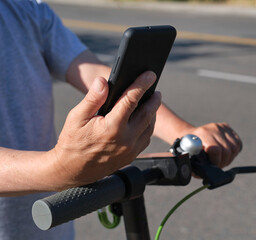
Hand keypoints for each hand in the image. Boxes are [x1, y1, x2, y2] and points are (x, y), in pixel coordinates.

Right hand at [50, 71, 160, 189]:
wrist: (72, 171)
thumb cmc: (72, 142)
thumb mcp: (77, 117)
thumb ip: (92, 98)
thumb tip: (103, 81)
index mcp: (112, 127)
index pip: (131, 100)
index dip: (142, 84)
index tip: (150, 75)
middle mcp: (125, 139)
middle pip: (147, 113)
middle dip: (153, 99)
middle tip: (156, 90)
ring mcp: (130, 150)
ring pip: (149, 127)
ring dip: (152, 113)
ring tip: (151, 103)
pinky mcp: (131, 157)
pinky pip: (146, 139)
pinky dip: (148, 127)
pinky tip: (144, 120)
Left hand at [181, 123, 241, 167]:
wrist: (191, 136)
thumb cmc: (190, 151)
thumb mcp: (190, 158)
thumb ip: (196, 168)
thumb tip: (204, 174)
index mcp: (201, 135)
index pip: (215, 150)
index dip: (216, 161)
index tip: (213, 166)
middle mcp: (213, 129)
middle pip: (226, 150)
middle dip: (223, 162)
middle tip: (218, 165)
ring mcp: (221, 127)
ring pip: (234, 148)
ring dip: (229, 157)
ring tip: (221, 159)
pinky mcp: (227, 127)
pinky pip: (237, 143)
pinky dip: (234, 151)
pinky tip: (226, 153)